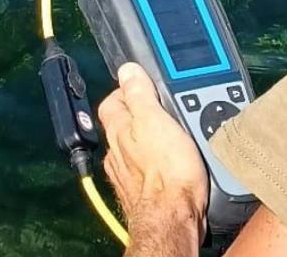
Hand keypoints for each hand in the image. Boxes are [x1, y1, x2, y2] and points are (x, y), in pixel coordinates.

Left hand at [98, 63, 208, 243]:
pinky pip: (144, 166)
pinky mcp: (141, 191)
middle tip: (163, 106)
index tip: (146, 84)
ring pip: (132, 145)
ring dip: (148, 136)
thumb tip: (128, 70)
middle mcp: (117, 151)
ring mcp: (127, 173)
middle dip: (140, 113)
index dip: (129, 88)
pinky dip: (154, 158)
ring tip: (170, 131)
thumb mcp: (156, 120)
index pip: (113, 99)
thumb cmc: (168, 172)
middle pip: (122, 122)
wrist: (173, 216)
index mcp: (119, 130)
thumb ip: (140, 94)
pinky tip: (169, 160)